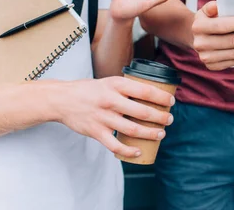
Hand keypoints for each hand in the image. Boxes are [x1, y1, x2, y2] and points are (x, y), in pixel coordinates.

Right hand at [51, 77, 174, 158]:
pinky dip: (128, 151)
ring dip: (150, 133)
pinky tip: (139, 152)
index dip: (162, 97)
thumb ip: (127, 87)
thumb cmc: (90, 90)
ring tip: (161, 134)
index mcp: (116, 85)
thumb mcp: (110, 81)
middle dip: (161, 117)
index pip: (146, 91)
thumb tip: (152, 93)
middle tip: (170, 119)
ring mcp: (103, 118)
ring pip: (133, 129)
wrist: (62, 100)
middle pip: (143, 112)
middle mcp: (110, 101)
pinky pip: (115, 145)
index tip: (171, 101)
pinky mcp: (96, 132)